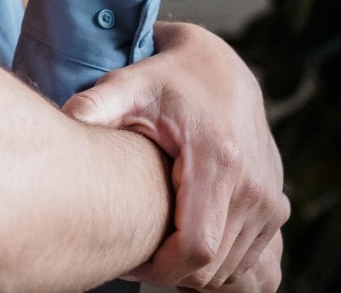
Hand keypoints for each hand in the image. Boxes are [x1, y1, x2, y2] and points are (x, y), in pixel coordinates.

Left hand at [62, 21, 288, 289]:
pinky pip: (248, 262)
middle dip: (170, 273)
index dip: (160, 269)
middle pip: (212, 267)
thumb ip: (96, 105)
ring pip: (230, 270)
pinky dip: (216, 266)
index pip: (196, 248)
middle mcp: (255, 187)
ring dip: (192, 272)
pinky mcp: (276, 207)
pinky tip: (182, 243)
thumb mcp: (129, 85)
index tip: (128, 261)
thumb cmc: (167, 79)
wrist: (220, 68)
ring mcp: (271, 200)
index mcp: (220, 161)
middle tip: (134, 255)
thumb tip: (65, 121)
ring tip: (154, 245)